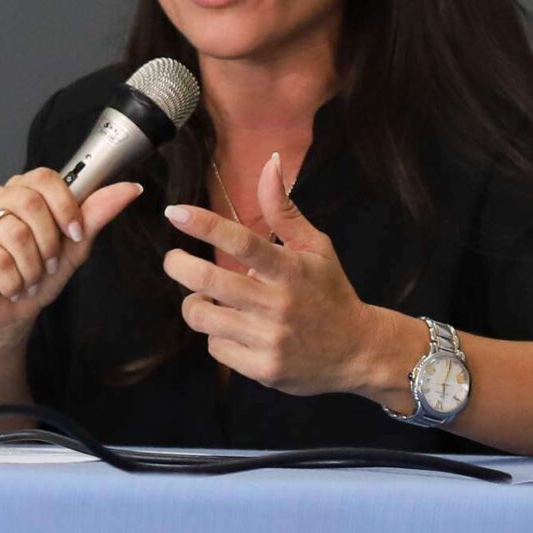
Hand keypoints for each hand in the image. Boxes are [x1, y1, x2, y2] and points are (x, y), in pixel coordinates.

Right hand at [0, 170, 144, 343]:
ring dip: (30, 267)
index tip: (75, 234)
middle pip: (30, 203)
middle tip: (49, 265)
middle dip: (48, 244)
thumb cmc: (39, 277)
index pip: (46, 178)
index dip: (65, 207)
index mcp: (25, 190)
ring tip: (29, 279)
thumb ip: (96, 215)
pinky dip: (10, 279)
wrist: (11, 313)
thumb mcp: (74, 248)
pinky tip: (9, 286)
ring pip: (14, 232)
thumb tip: (128, 189)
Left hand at [160, 153, 422, 399]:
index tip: (175, 212)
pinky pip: (216, 347)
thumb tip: (269, 163)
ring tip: (208, 298)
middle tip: (174, 260)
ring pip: (204, 316)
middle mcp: (278, 304)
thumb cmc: (330, 293)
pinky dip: (217, 335)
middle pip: (208, 281)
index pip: (242, 242)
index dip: (204, 225)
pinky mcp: (262, 369)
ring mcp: (269, 339)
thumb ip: (283, 210)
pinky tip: (235, 330)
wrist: (358, 352)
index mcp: (290, 270)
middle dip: (178, 266)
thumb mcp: (315, 247)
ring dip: (197, 304)